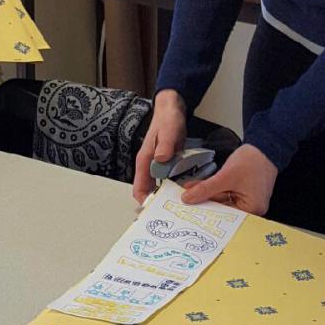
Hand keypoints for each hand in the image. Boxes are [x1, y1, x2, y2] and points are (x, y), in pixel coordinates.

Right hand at [132, 90, 186, 205]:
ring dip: (166, 198)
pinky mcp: (167, 164)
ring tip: (180, 209)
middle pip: (148, 191)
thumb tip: (160, 160)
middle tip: (172, 215)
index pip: (139, 188)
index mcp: (144, 161)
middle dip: (157, 204)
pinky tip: (185, 194)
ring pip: (159, 188)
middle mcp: (149, 166)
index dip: (144, 202)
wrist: (171, 110)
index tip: (155, 214)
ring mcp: (158, 166)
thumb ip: (164, 146)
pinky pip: (168, 181)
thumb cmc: (167, 120)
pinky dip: (174, 189)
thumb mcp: (168, 131)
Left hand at [180, 143, 276, 215]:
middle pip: (223, 209)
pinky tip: (199, 186)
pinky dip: (213, 189)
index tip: (190, 210)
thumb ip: (205, 188)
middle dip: (204, 202)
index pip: (224, 217)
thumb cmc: (253, 161)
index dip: (206, 213)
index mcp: (252, 210)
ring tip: (190, 190)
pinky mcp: (243, 191)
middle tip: (187, 200)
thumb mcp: (225, 176)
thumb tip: (189, 198)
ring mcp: (247, 199)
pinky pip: (225, 193)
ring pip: (222, 200)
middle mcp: (251, 208)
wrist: (263, 146)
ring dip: (207, 194)